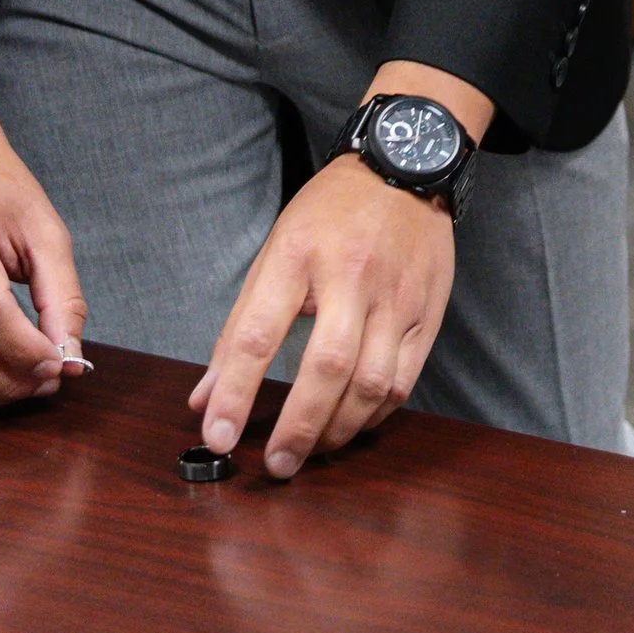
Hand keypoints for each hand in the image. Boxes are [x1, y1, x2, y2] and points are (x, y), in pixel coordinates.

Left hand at [190, 155, 455, 478]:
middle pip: (325, 367)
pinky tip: (353, 424)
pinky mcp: (427, 313)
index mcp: (298, 256)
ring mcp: (395, 297)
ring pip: (371, 383)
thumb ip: (239, 328)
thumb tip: (206, 398)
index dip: (235, 392)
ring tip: (312, 450)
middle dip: (297, 427)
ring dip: (338, 430)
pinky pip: (403, 381)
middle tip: (276, 465)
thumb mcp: (274, 252)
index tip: (217, 436)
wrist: (405, 167)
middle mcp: (350, 277)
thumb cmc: (330, 213)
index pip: (258, 334)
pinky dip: (375, 414)